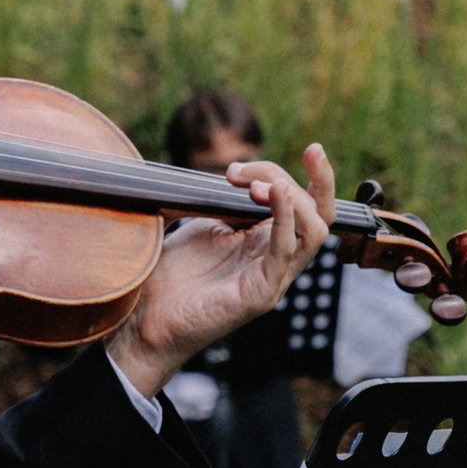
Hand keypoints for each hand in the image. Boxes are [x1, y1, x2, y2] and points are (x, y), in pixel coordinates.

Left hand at [108, 146, 334, 396]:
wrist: (145, 318)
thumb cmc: (172, 275)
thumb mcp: (204, 223)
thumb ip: (229, 201)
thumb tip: (240, 173)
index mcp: (268, 241)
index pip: (309, 204)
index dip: (310, 174)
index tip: (304, 149)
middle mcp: (278, 259)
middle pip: (320, 214)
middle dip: (312, 178)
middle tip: (264, 165)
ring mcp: (274, 278)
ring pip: (314, 232)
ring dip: (295, 197)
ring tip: (263, 183)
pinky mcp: (261, 294)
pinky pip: (286, 252)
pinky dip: (284, 218)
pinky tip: (271, 194)